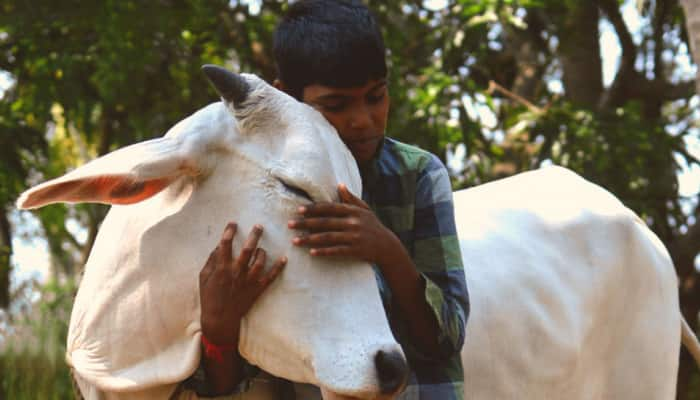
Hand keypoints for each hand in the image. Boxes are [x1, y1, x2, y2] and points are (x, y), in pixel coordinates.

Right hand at [199, 223, 285, 344]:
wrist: (220, 319)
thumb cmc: (209, 297)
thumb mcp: (204, 277)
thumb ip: (211, 261)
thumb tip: (219, 246)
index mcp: (222, 268)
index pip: (226, 244)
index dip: (229, 231)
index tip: (233, 223)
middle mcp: (237, 272)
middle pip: (248, 249)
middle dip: (254, 235)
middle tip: (259, 226)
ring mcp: (248, 281)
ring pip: (260, 261)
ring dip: (262, 252)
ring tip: (261, 248)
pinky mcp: (257, 289)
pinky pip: (271, 277)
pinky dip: (279, 267)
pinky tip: (284, 258)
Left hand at [288, 184, 392, 264]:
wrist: (387, 246)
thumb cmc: (373, 226)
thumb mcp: (365, 210)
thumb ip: (351, 199)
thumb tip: (340, 185)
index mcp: (353, 211)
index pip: (330, 208)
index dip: (313, 209)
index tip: (298, 210)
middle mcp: (353, 223)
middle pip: (325, 222)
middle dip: (305, 223)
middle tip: (290, 224)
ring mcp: (354, 237)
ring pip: (328, 237)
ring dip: (310, 239)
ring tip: (295, 241)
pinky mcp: (355, 250)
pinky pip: (336, 251)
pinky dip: (323, 252)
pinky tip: (311, 252)